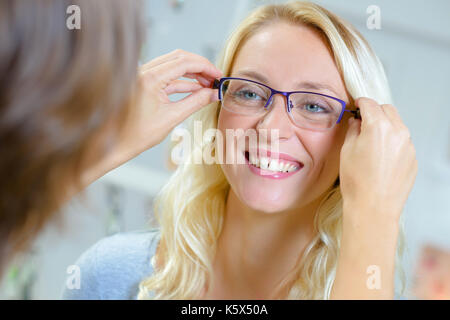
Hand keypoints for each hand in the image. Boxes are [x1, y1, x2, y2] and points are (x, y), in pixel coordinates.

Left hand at [79, 50, 221, 188]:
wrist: (111, 144)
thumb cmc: (136, 135)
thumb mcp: (171, 118)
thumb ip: (195, 102)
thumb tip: (213, 93)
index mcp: (150, 78)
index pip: (184, 62)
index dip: (206, 67)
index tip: (220, 76)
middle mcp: (144, 71)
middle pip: (180, 58)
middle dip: (201, 67)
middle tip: (216, 79)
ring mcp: (142, 75)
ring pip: (174, 65)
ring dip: (193, 74)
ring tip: (209, 85)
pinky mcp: (143, 83)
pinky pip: (167, 76)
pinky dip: (182, 81)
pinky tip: (197, 89)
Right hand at [339, 97, 417, 223]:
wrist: (373, 207)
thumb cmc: (357, 181)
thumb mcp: (346, 150)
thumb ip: (353, 130)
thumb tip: (357, 122)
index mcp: (379, 127)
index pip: (370, 104)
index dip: (360, 103)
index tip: (356, 106)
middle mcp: (398, 132)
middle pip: (387, 110)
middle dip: (375, 112)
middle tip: (362, 122)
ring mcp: (408, 146)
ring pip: (397, 126)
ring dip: (385, 127)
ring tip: (371, 143)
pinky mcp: (412, 159)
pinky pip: (402, 143)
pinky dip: (392, 143)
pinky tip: (380, 158)